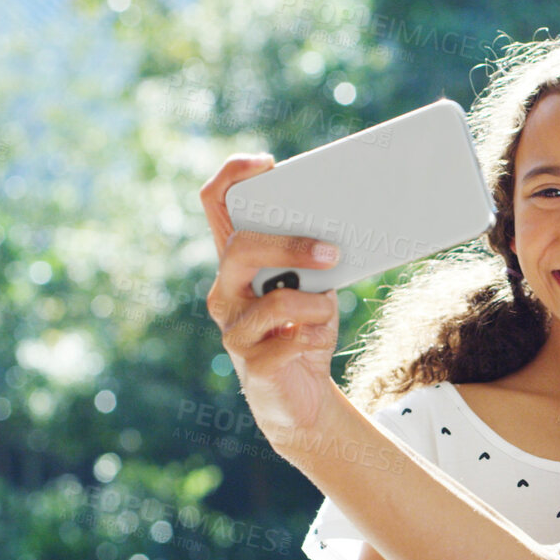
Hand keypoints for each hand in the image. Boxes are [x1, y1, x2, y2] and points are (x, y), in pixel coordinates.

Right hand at [198, 154, 343, 445]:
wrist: (303, 397)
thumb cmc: (308, 327)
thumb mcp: (317, 285)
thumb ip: (317, 258)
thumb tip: (344, 234)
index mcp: (237, 261)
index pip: (215, 203)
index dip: (232, 175)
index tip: (266, 163)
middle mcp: (225, 291)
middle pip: (240, 248)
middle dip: (288, 245)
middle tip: (330, 252)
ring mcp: (234, 329)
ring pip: (273, 301)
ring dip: (315, 304)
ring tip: (327, 312)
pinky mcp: (253, 365)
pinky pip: (291, 341)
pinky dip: (318, 337)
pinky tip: (319, 341)